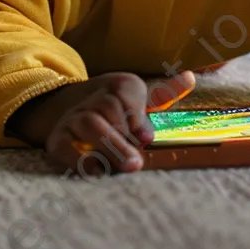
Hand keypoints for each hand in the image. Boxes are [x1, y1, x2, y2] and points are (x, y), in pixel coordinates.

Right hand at [7, 70, 195, 173]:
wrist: (67, 108)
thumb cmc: (116, 109)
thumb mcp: (138, 97)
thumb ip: (164, 92)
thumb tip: (190, 77)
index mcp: (117, 85)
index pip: (126, 92)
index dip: (136, 115)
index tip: (146, 137)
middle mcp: (94, 98)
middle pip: (109, 109)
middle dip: (123, 137)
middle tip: (136, 163)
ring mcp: (75, 118)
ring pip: (90, 124)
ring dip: (108, 146)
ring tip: (124, 167)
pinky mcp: (59, 139)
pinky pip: (65, 146)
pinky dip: (78, 158)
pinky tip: (95, 170)